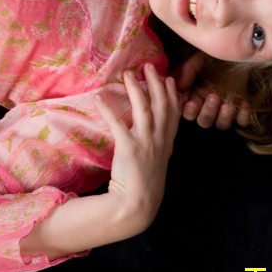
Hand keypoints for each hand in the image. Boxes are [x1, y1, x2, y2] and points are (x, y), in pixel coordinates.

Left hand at [94, 65, 180, 225]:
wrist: (137, 204)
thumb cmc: (145, 185)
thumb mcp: (158, 162)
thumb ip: (158, 145)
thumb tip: (153, 130)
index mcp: (167, 143)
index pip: (173, 112)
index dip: (171, 93)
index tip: (168, 78)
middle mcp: (159, 140)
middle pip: (161, 104)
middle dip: (155, 83)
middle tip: (148, 66)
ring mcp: (146, 143)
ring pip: (143, 108)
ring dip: (135, 89)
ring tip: (127, 74)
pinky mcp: (129, 148)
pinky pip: (117, 124)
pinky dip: (108, 109)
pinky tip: (99, 98)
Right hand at [173, 52, 250, 129]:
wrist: (236, 52)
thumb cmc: (214, 58)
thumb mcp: (199, 60)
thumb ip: (188, 72)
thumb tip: (179, 87)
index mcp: (195, 97)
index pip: (189, 113)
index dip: (190, 111)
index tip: (193, 103)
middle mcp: (209, 107)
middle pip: (204, 121)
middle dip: (207, 112)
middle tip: (213, 97)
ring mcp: (225, 110)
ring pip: (221, 125)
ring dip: (223, 118)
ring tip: (227, 105)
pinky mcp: (241, 110)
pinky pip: (242, 121)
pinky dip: (242, 116)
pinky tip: (243, 104)